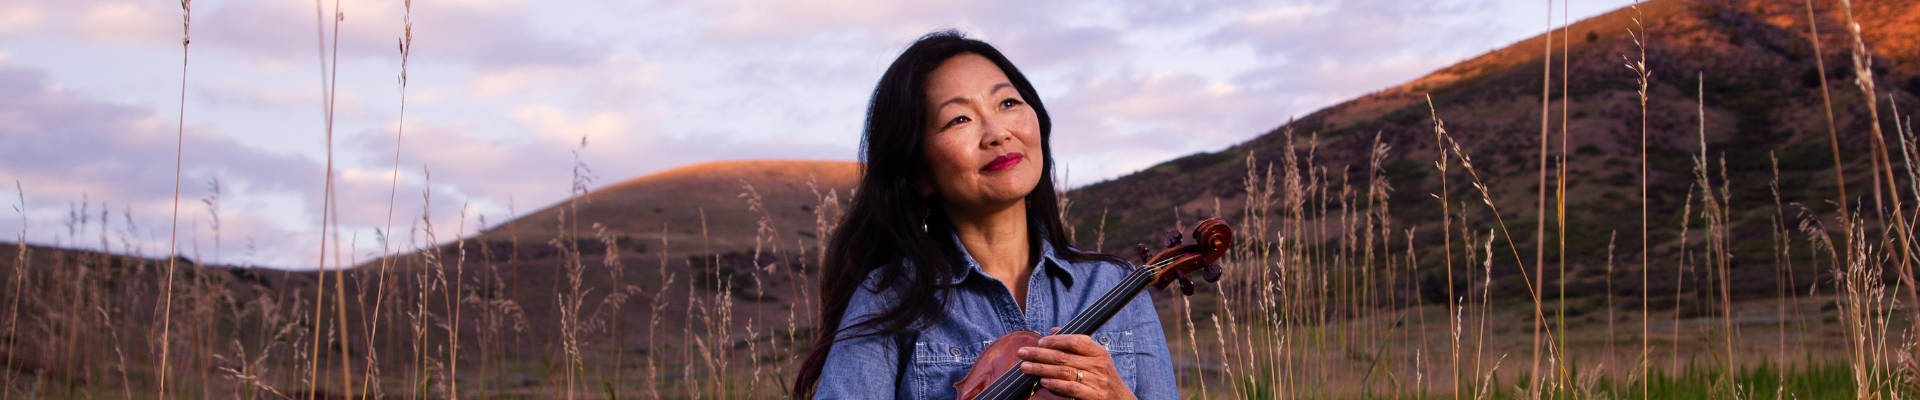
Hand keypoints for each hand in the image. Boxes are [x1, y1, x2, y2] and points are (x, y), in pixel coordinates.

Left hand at [1015, 327, 1136, 399]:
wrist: (1120, 399)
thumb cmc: (1103, 376)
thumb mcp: (1096, 357)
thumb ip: (1076, 344)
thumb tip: (1053, 331)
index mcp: (1098, 351)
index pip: (1075, 341)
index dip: (1055, 340)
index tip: (1039, 342)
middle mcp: (1098, 364)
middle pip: (1064, 357)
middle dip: (1040, 354)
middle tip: (1023, 353)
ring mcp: (1097, 381)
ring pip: (1064, 372)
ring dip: (1042, 369)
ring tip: (1026, 367)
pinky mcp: (1094, 396)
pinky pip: (1071, 388)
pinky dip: (1055, 384)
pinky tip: (1044, 381)